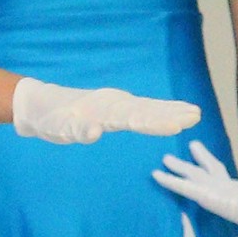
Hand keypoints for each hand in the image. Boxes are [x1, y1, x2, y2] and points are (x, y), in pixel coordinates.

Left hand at [11, 77, 200, 144]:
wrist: (42, 105)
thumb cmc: (51, 119)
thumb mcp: (59, 128)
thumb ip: (78, 130)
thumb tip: (96, 132)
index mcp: (103, 110)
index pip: (134, 117)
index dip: (155, 122)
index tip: (176, 125)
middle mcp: (114, 104)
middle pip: (146, 110)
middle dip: (170, 114)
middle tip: (195, 117)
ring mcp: (116, 104)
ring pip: (148, 107)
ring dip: (170, 111)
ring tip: (194, 114)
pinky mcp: (117, 108)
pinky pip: (143, 109)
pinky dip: (160, 110)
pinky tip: (175, 113)